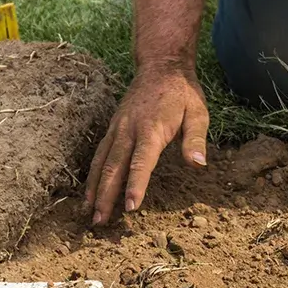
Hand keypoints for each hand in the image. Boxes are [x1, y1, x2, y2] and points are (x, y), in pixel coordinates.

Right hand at [85, 68, 209, 224]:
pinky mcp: (113, 128)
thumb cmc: (183, 94)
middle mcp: (128, 130)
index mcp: (151, 129)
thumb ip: (195, 139)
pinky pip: (99, 154)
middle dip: (105, 196)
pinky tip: (89, 192)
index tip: (130, 207)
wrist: (160, 66)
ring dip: (93, 189)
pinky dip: (92, 174)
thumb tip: (198, 164)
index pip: (141, 162)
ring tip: (88, 213)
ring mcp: (117, 129)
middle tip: (99, 221)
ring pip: (101, 162)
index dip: (135, 185)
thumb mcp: (198, 113)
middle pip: (113, 167)